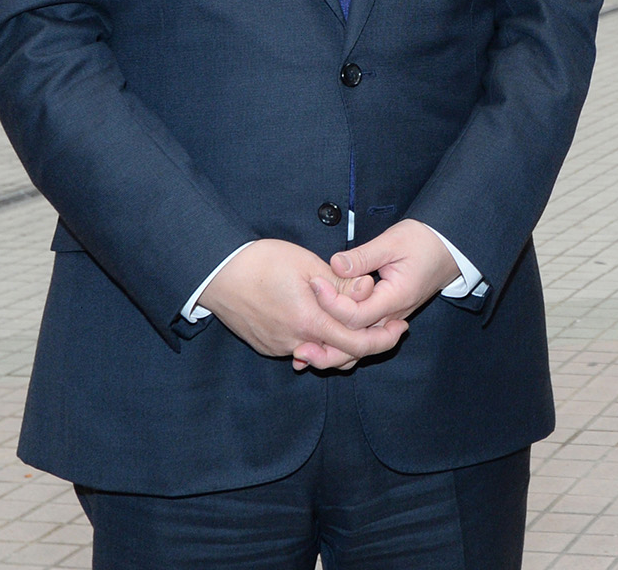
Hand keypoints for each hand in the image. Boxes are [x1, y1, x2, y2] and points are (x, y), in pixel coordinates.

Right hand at [198, 238, 405, 371]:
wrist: (217, 273)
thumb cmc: (262, 262)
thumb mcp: (308, 265)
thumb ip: (340, 284)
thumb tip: (367, 290)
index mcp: (309, 321)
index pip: (357, 343)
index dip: (383, 339)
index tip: (400, 328)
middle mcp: (295, 342)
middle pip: (342, 356)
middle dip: (369, 344)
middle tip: (387, 328)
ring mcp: (279, 346)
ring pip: (321, 354)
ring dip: (342, 343)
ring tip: (357, 322)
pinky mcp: (268, 345)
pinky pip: (300, 349)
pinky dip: (317, 341)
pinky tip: (323, 323)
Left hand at [292, 220, 461, 366]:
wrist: (449, 247)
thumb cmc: (423, 241)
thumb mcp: (393, 241)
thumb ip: (364, 256)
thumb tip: (335, 265)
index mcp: (396, 297)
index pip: (357, 315)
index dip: (332, 304)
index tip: (314, 284)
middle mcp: (394, 316)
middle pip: (358, 344)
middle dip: (327, 347)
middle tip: (299, 347)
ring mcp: (391, 319)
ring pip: (361, 348)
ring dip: (333, 353)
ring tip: (304, 354)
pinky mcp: (387, 317)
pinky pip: (364, 339)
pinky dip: (343, 345)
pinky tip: (321, 345)